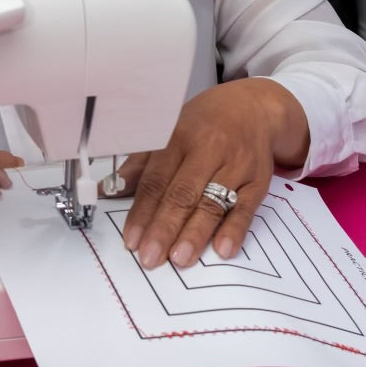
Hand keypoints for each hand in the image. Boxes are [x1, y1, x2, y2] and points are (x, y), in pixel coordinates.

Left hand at [101, 78, 309, 268]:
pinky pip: (246, 208)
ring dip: (195, 233)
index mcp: (178, 138)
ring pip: (212, 203)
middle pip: (183, 194)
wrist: (254, 108)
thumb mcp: (170, 132)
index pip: (156, 180)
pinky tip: (223, 249)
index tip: (131, 239)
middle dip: (164, 228)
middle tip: (150, 257)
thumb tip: (109, 188)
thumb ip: (141, 163)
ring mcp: (235, 166)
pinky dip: (235, 229)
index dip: (142, 211)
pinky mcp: (258, 180)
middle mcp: (207, 150)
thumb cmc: (205, 123)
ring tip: (179, 258)